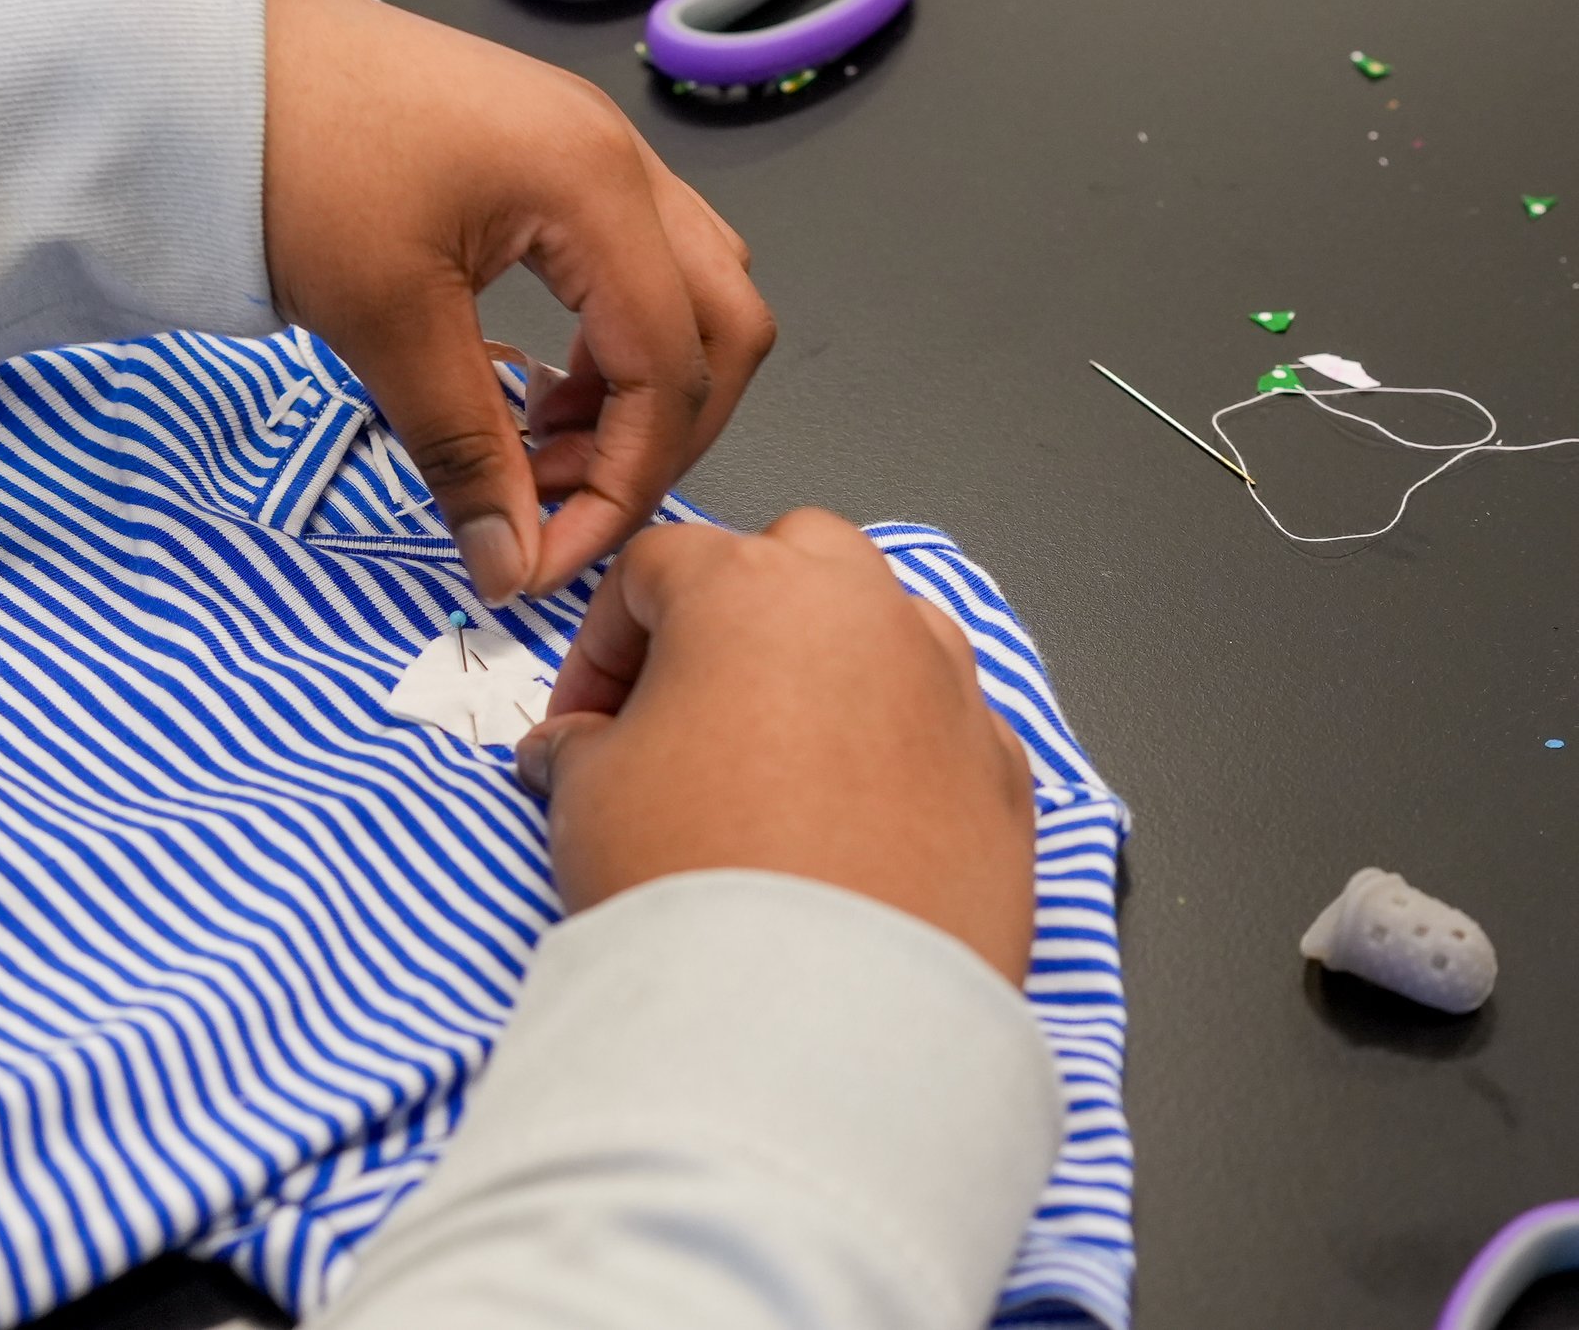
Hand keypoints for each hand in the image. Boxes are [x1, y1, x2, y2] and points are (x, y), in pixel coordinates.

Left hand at [261, 0, 772, 604]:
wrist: (210, 57)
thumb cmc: (290, 146)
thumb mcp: (381, 319)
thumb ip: (462, 448)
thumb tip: (509, 558)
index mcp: (595, 185)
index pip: (670, 370)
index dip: (623, 485)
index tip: (546, 559)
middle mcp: (616, 156)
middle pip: (721, 327)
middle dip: (663, 437)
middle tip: (564, 505)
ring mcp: (586, 147)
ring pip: (684, 292)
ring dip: (637, 388)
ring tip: (535, 447)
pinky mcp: (543, 154)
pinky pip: (626, 263)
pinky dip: (603, 342)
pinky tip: (526, 384)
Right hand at [513, 510, 1035, 979]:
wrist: (812, 1018)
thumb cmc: (698, 881)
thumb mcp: (584, 794)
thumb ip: (576, 745)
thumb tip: (573, 747)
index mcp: (752, 586)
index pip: (657, 567)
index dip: (600, 647)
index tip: (580, 723)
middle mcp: (867, 614)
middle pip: (793, 561)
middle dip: (734, 618)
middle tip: (683, 708)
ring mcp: (950, 690)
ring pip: (885, 633)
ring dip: (826, 673)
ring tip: (770, 764)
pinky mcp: (1004, 777)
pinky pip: (941, 730)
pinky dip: (895, 755)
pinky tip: (845, 828)